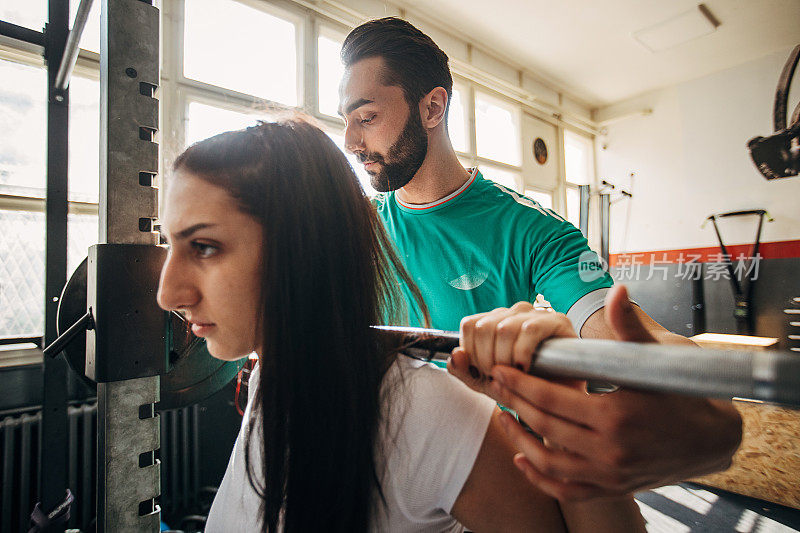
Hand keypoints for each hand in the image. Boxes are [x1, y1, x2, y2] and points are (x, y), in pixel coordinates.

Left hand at [448, 285, 742, 500]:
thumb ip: (630, 327)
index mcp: (618, 416)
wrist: (714, 439)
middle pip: (546, 428)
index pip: (553, 399)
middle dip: (515, 404)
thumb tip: (617, 291)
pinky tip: (523, 459)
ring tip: (502, 418)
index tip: (501, 370)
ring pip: (550, 463)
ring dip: (520, 441)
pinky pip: (568, 491)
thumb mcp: (659, 357)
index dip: (522, 383)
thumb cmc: (684, 392)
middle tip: (496, 386)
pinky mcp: (614, 489)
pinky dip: (541, 479)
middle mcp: (612, 451)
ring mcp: (612, 475)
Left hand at [448, 301, 573, 394]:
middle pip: (484, 327)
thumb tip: (456, 355)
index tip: (482, 373)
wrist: (557, 396)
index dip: (472, 352)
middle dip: (486, 360)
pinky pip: (530, 330)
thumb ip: (463, 370)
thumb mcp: (484, 382)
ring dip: (503, 359)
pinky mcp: (556, 321)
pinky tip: (525, 368)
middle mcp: (511, 313)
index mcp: (492, 320)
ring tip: (512, 375)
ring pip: (504, 329)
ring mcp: (534, 314)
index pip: (470, 325)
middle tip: (498, 378)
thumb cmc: (519, 385)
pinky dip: (522, 353)